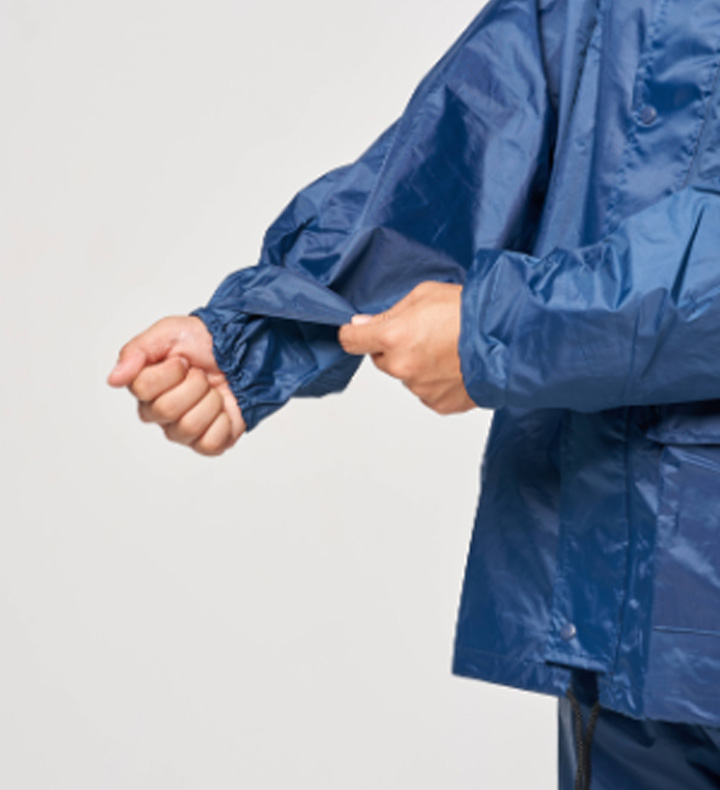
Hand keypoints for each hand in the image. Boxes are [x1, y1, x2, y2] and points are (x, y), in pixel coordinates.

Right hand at [108, 316, 245, 455]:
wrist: (241, 351)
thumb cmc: (202, 343)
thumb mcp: (167, 333)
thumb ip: (136, 352)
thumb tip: (114, 379)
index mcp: (145, 389)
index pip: (144, 388)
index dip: (170, 371)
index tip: (182, 360)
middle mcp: (159, 414)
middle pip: (166, 409)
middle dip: (194, 384)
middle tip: (201, 375)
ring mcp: (182, 431)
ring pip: (189, 426)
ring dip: (210, 401)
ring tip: (213, 390)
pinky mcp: (208, 443)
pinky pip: (209, 444)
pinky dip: (223, 422)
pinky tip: (224, 410)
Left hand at [338, 282, 475, 414]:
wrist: (508, 336)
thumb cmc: (470, 310)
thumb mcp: (424, 294)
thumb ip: (389, 313)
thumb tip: (363, 325)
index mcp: (393, 336)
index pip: (351, 341)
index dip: (354, 334)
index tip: (358, 333)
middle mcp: (402, 366)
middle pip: (381, 360)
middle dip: (395, 349)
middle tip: (425, 335)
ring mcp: (420, 388)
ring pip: (406, 376)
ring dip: (418, 366)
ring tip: (447, 350)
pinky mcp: (438, 403)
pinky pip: (427, 392)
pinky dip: (436, 381)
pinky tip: (454, 365)